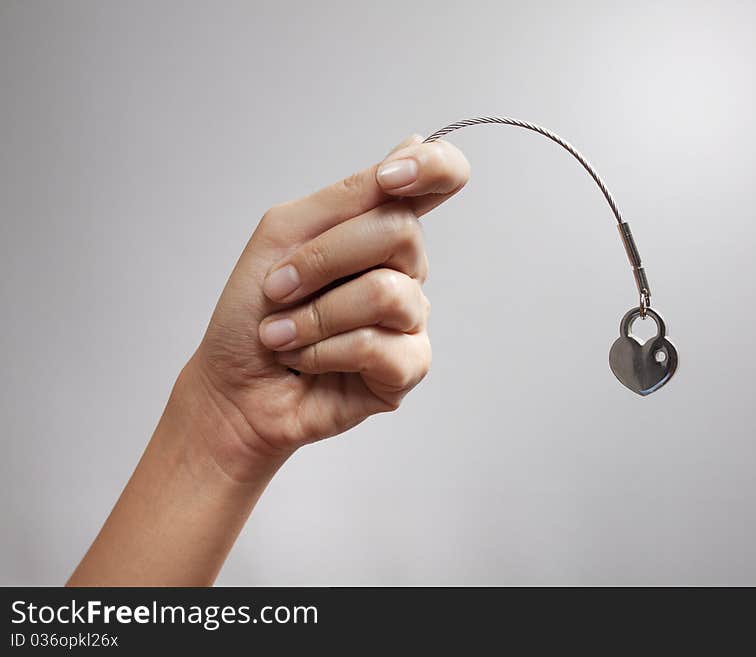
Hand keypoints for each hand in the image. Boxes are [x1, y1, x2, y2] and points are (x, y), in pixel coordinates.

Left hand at [180, 135, 469, 480]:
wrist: (233, 385)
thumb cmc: (253, 311)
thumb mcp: (285, 234)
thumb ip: (347, 195)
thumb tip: (412, 142)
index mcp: (378, 228)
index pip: (440, 179)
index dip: (434, 166)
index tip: (392, 178)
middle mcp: (403, 269)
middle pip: (400, 232)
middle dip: (324, 259)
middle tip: (278, 288)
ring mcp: (410, 319)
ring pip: (387, 293)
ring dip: (316, 315)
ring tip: (282, 335)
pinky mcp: (408, 367)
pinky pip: (379, 347)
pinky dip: (325, 352)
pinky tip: (307, 360)